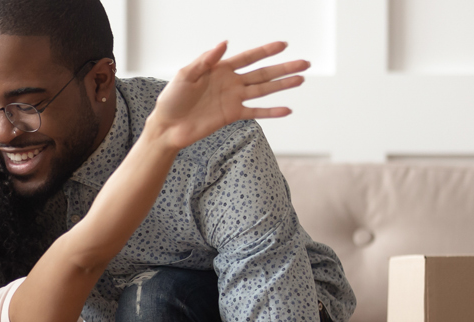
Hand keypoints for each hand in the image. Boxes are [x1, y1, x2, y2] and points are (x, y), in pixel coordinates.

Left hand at [149, 41, 308, 149]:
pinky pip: (255, 112)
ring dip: (282, 85)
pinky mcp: (232, 115)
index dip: (265, 51)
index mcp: (220, 69)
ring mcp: (233, 99)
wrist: (167, 125)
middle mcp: (231, 83)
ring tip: (301, 79)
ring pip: (263, 90)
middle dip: (283, 67)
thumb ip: (205, 60)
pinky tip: (287, 110)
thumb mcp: (185, 74)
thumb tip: (225, 43)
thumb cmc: (172, 98)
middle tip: (305, 63)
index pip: (248, 57)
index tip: (284, 45)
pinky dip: (271, 112)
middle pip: (262, 73)